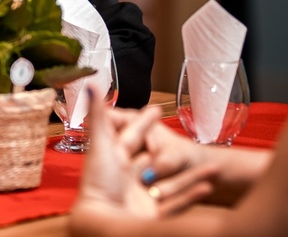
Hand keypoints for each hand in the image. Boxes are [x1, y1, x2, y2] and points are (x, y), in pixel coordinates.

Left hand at [71, 93, 217, 230]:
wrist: (107, 225)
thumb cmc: (100, 184)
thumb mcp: (101, 145)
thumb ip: (99, 116)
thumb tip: (89, 83)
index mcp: (113, 160)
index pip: (131, 136)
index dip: (143, 122)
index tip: (156, 109)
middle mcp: (127, 178)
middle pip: (152, 159)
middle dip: (168, 148)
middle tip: (187, 138)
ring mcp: (142, 197)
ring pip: (171, 182)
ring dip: (192, 174)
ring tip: (216, 165)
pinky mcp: (153, 215)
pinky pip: (178, 204)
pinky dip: (192, 194)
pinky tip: (208, 187)